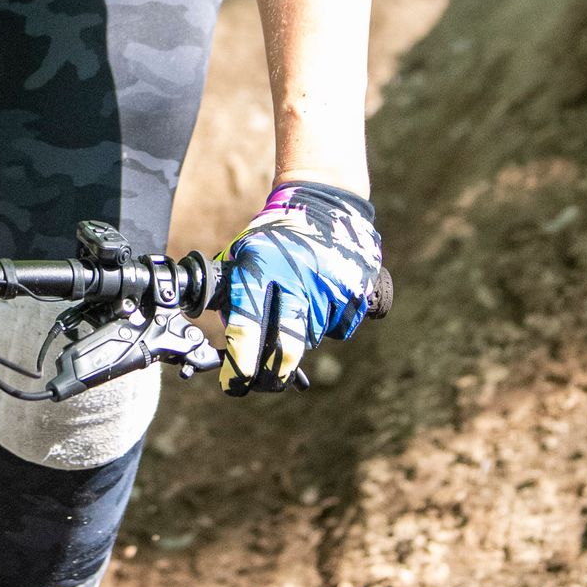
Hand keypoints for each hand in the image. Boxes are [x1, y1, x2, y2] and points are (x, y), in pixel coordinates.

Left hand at [218, 180, 387, 395]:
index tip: (235, 382)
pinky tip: (319, 301)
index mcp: (262, 265)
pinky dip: (326, 326)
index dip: (242, 360)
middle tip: (261, 382)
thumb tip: (231, 343)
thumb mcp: (244, 253)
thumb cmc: (275, 236)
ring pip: (311, 340)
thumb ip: (234, 294)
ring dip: (298, 339)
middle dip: (272, 374)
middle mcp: (297, 277)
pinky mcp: (356, 291)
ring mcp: (330, 285)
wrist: (325, 204)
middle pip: (287, 345)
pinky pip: (338, 330)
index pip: (249, 323)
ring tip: (295, 310)